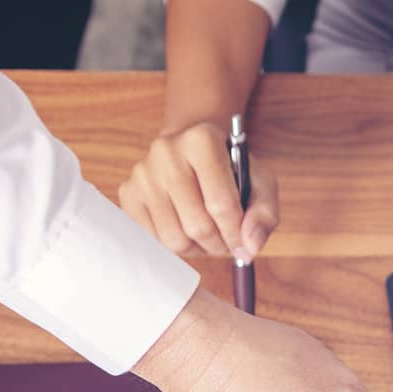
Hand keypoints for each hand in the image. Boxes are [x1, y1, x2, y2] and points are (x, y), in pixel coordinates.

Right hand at [119, 121, 279, 257]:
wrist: (192, 151)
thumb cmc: (231, 170)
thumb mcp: (260, 183)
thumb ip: (264, 214)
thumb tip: (251, 247)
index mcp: (202, 141)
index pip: (221, 205)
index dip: (237, 235)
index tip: (245, 245)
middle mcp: (166, 151)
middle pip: (197, 226)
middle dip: (219, 244)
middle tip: (228, 242)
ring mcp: (142, 172)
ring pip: (174, 239)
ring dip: (198, 249)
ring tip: (209, 236)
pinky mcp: (128, 192)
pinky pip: (153, 240)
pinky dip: (176, 246)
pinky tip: (187, 230)